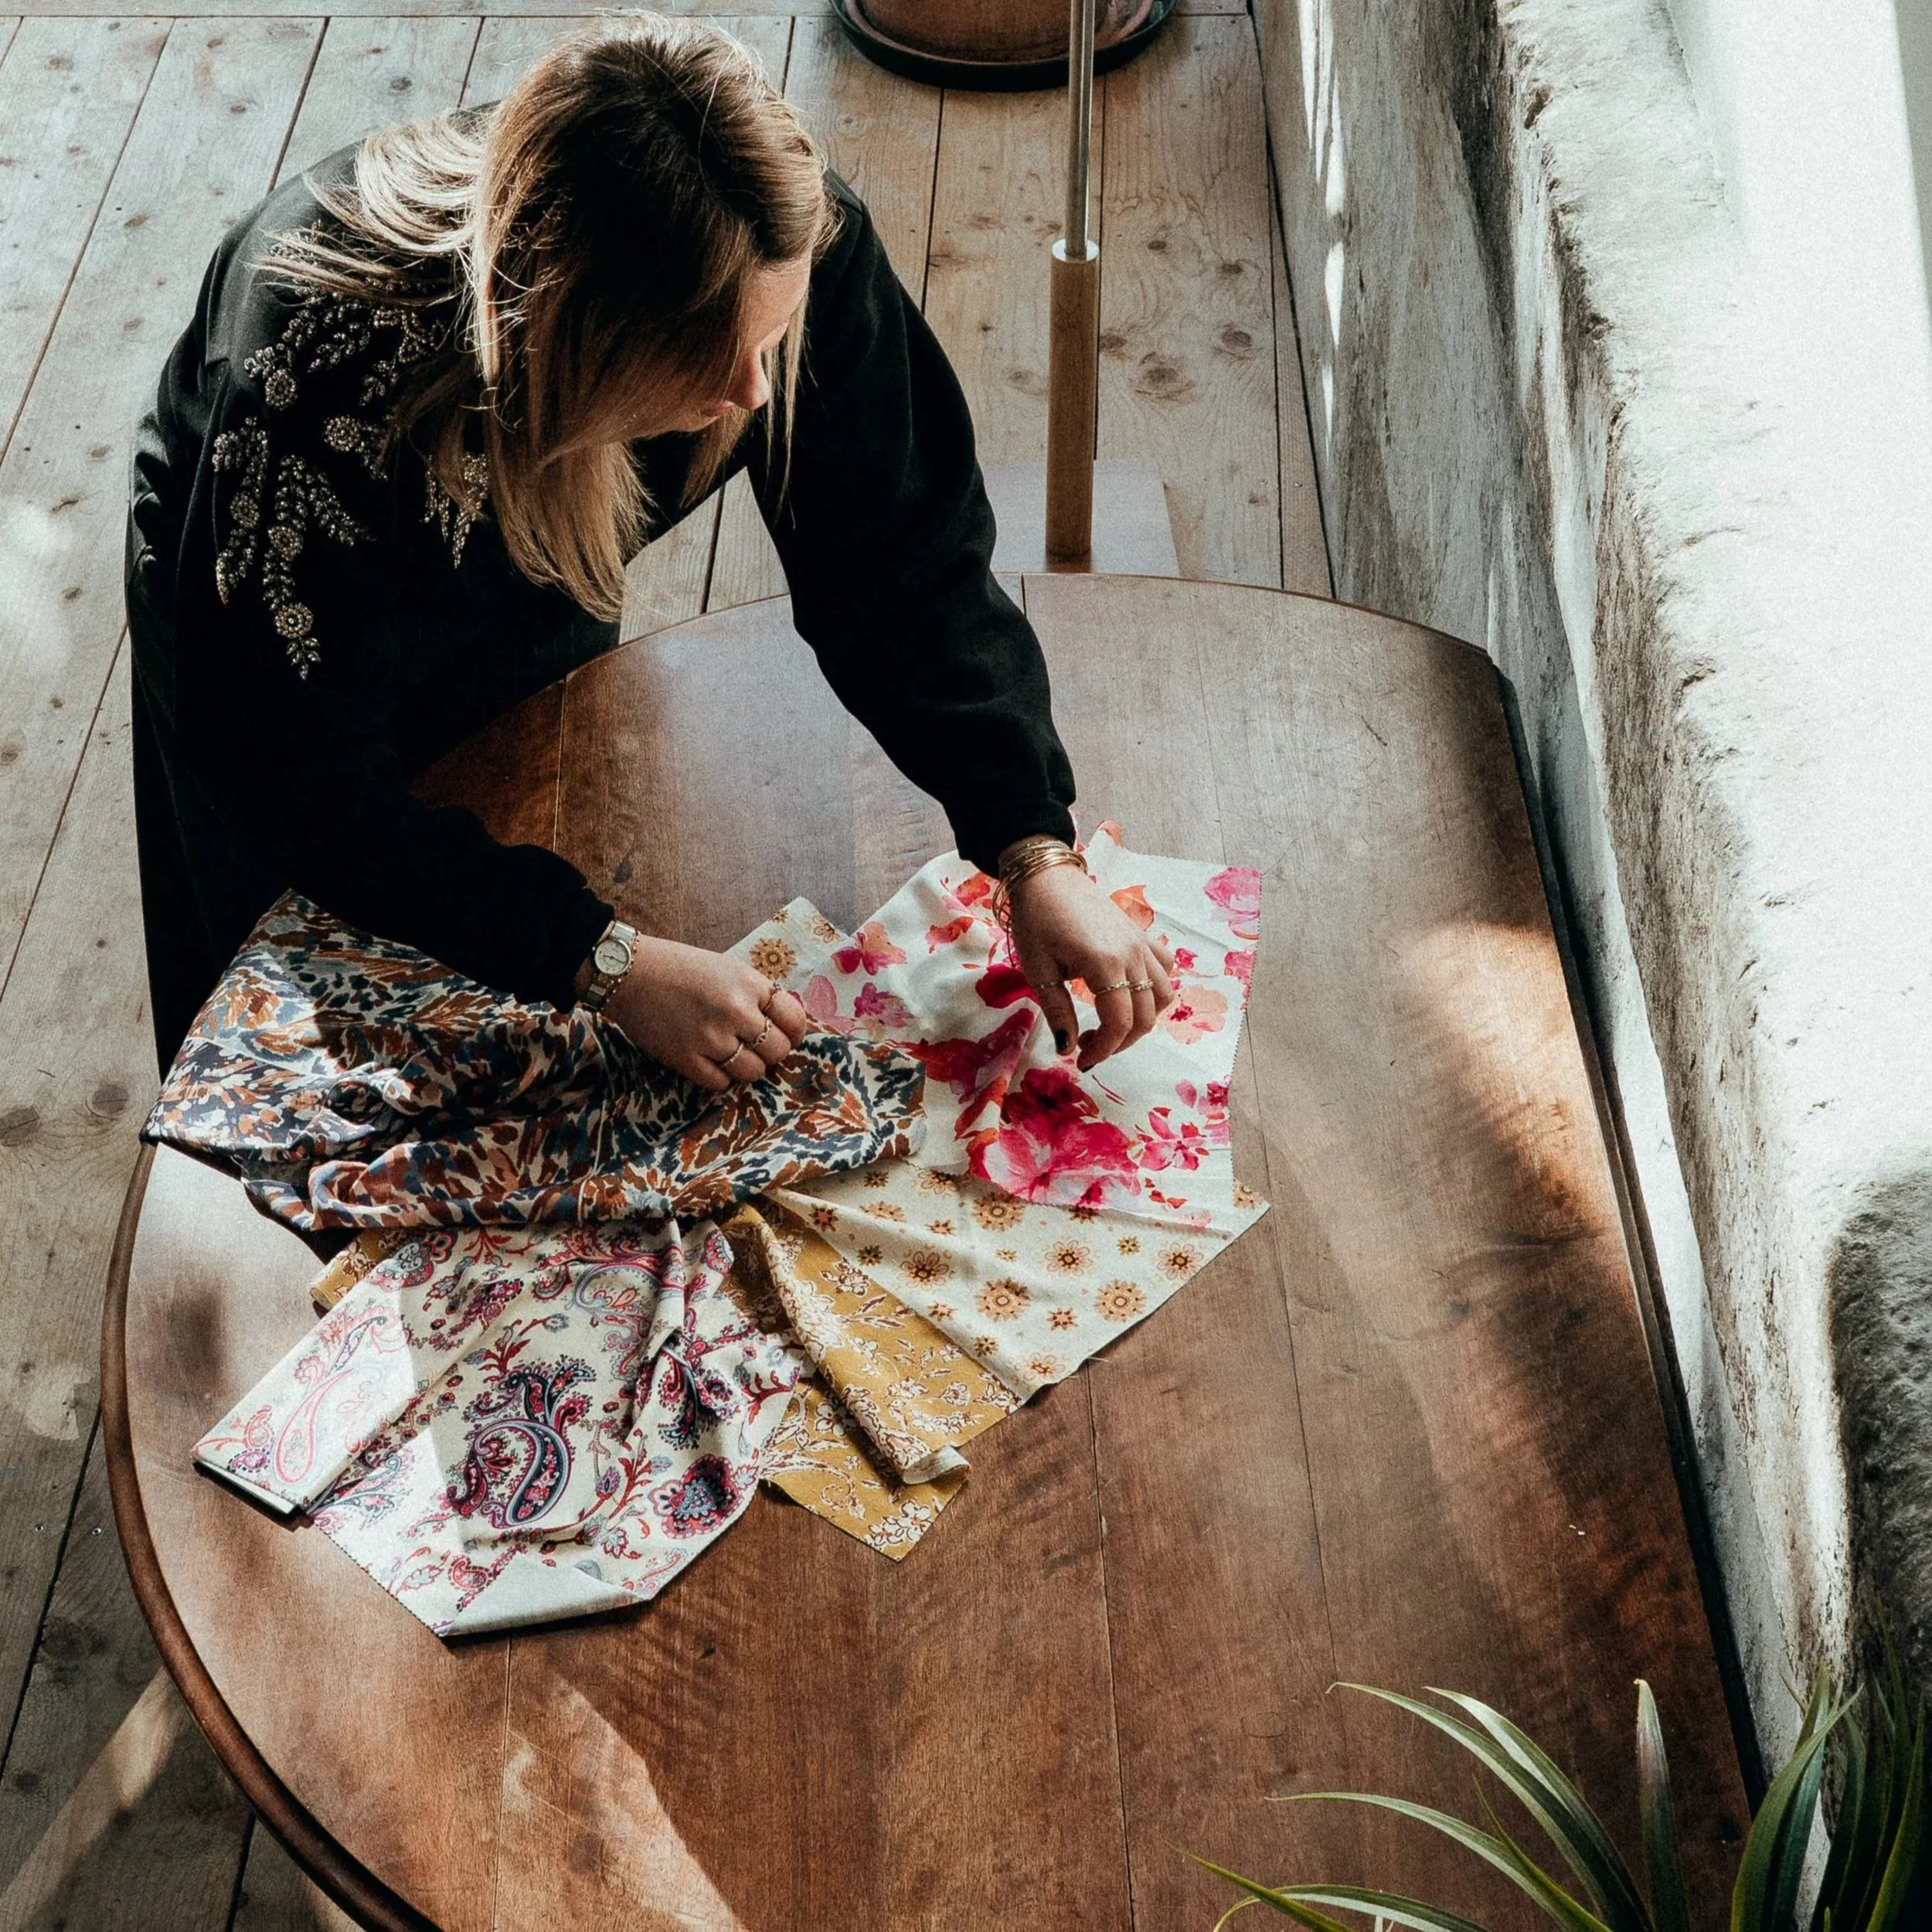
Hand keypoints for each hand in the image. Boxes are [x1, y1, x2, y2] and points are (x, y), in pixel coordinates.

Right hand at [598, 934, 810, 1091]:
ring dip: (747, 1067)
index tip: (786, 1036)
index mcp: (750, 984)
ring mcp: (711, 1038)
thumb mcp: (728, 969)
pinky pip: (721, 1083)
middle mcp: (736, 1011)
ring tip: (732, 1055)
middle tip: (755, 1047)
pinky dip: (720, 1077)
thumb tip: (787, 1026)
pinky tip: (709, 1061)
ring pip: (753, 1071)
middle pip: (778, 1051)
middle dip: (770, 1052)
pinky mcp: (687, 1059)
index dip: (793, 1032)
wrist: (630, 974)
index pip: (794, 1020)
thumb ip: (758, 995)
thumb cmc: (681, 968)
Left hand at [1004, 861, 1174, 1069]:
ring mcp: (1141, 943)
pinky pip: (1164, 968)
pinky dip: (1155, 988)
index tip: (1081, 1060)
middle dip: (1120, 1042)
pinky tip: (1128, 993)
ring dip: (1142, 1018)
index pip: (1120, 1023)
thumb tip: (1068, 1050)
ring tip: (1110, 1023)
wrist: (1046, 876)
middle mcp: (1132, 954)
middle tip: (1089, 1046)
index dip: (1103, 1049)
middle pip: (1145, 1015)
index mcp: (1104, 964)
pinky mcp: (1141, 935)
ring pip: (1162, 994)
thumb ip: (1058, 1012)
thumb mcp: (1038, 970)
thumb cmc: (1035, 920)